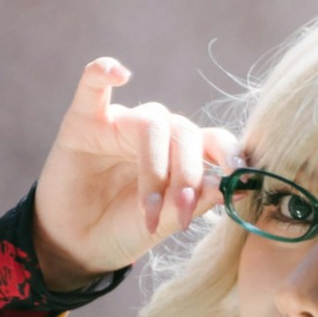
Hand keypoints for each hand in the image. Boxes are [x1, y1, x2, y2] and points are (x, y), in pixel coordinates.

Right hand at [32, 58, 240, 284]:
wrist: (77, 245)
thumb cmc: (125, 230)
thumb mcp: (165, 221)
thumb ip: (196, 201)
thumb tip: (236, 186)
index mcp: (183, 153)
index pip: (214, 139)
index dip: (230, 154)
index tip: (240, 177)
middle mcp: (156, 132)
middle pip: (185, 134)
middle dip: (187, 178)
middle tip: (180, 218)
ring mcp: (120, 123)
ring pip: (152, 125)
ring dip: (155, 172)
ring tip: (147, 213)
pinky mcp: (84, 120)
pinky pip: (93, 85)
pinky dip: (104, 72)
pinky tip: (118, 73)